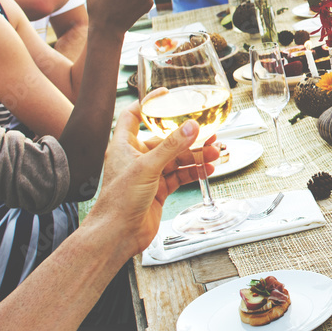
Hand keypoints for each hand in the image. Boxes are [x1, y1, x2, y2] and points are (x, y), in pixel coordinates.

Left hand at [92, 102, 213, 257]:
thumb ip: (171, 147)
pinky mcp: (158, 190)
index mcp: (124, 146)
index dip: (149, 104)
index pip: (134, 116)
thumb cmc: (119, 202)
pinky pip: (179, 176)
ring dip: (194, 156)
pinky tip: (207, 170)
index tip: (167, 95)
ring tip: (214, 153)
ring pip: (175, 159)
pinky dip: (193, 172)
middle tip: (207, 133)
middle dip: (187, 137)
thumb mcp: (147, 168)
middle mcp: (136, 158)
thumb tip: (190, 126)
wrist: (117, 236)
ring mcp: (148, 175)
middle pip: (165, 140)